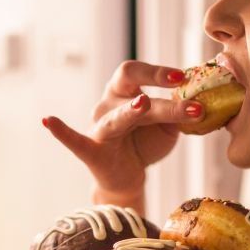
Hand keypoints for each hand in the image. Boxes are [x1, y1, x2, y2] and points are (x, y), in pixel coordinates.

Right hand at [43, 61, 201, 200]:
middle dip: (154, 80)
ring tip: (144, 105)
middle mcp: (109, 102)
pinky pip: (73, 140)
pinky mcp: (91, 150)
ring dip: (133, 112)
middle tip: (180, 82)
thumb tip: (201, 98)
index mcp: (126, 90)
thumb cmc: (146, 142)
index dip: (161, 71)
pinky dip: (61, 131)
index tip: (184, 75)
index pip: (140, 71)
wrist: (128, 177)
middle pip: (129, 83)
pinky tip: (49, 121)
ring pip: (119, 117)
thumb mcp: (167, 126)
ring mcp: (99, 125)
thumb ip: (179, 112)